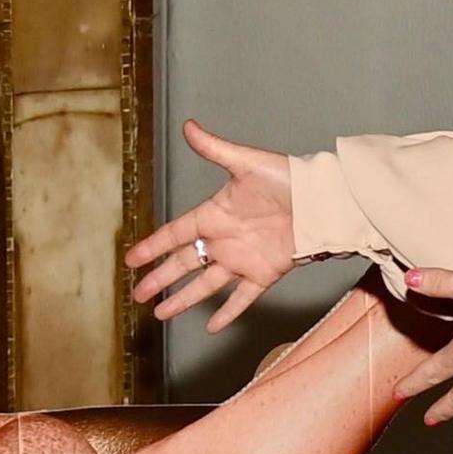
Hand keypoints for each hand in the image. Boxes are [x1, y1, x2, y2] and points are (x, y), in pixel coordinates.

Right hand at [128, 120, 298, 330]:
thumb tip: (189, 126)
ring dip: (184, 299)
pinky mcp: (264, 274)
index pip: (175, 234)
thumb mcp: (246, 162)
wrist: (322, 200)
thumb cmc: (287, 177)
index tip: (131, 258)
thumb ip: (215, 148)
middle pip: (184, 264)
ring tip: (161, 313)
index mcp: (214, 214)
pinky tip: (212, 327)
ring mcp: (242, 259)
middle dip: (160, 278)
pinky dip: (228, 313)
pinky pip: (242, 298)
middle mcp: (223, 240)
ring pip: (206, 285)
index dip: (152, 246)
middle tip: (139, 294)